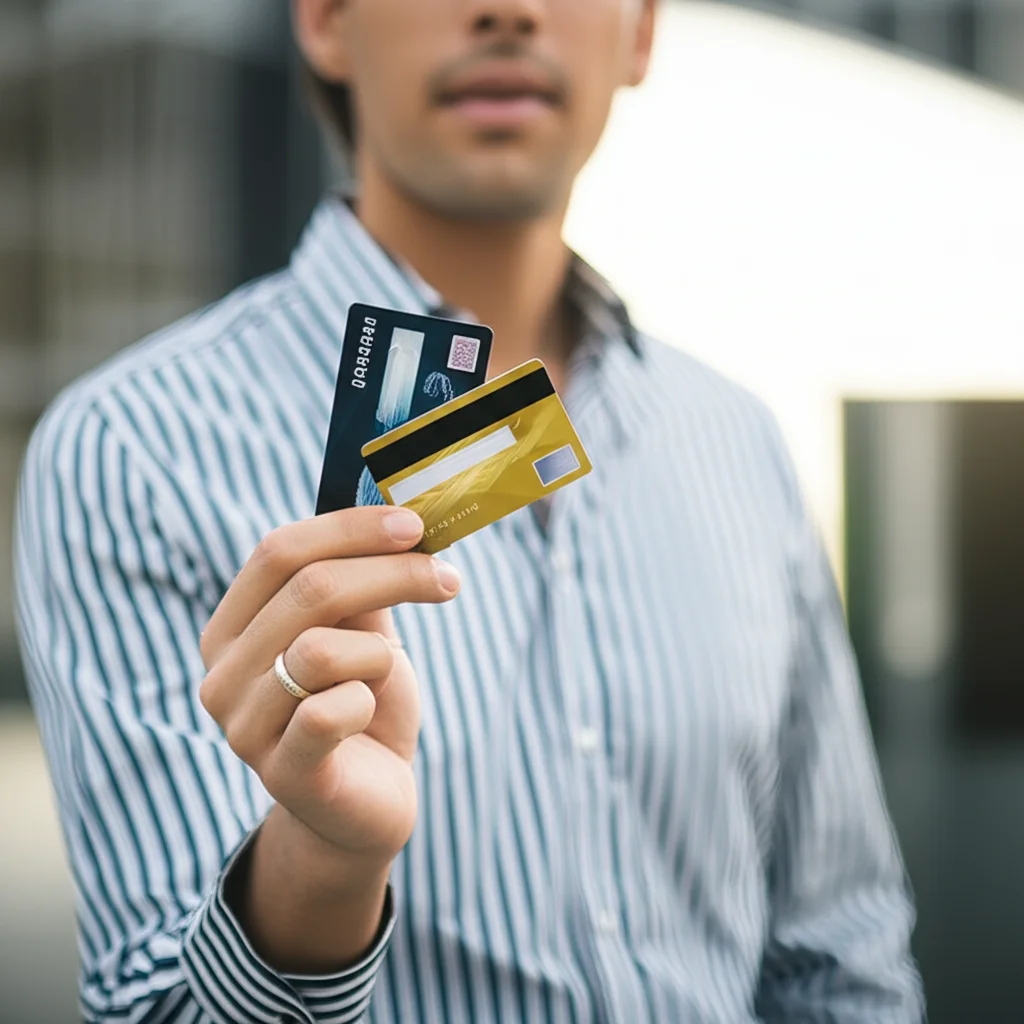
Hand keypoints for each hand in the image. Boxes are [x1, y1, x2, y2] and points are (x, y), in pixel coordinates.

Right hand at [198, 506, 459, 864]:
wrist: (367, 801)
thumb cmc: (363, 704)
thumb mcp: (361, 631)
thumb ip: (360, 582)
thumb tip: (394, 512)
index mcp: (232, 626)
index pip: (278, 551)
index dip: (350, 528)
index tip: (414, 524)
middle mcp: (222, 673)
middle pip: (307, 588)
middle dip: (392, 574)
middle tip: (447, 578)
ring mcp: (243, 727)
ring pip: (321, 648)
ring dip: (378, 652)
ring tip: (386, 672)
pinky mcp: (281, 773)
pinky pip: (334, 711)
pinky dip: (370, 701)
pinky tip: (368, 715)